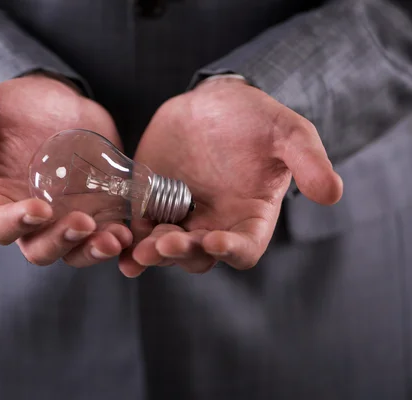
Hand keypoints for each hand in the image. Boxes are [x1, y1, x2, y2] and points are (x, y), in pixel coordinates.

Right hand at [0, 74, 131, 266]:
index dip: (16, 224)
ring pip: (76, 251)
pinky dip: (118, 241)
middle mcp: (31, 218)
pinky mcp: (97, 212)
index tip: (38, 209)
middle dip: (60, 242)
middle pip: (40, 249)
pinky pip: (106, 237)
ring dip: (94, 250)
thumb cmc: (15, 107)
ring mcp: (66, 218)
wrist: (60, 102)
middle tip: (82, 224)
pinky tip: (132, 232)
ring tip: (115, 238)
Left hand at [119, 77, 342, 276]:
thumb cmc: (256, 117)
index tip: (215, 240)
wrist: (213, 103)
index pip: (243, 248)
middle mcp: (214, 224)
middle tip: (165, 243)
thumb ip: (307, 161)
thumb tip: (332, 193)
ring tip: (137, 251)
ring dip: (150, 253)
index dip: (230, 250)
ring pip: (163, 249)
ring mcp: (179, 217)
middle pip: (198, 255)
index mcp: (250, 217)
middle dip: (182, 252)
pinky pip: (137, 228)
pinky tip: (114, 239)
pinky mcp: (150, 203)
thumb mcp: (288, 131)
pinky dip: (127, 238)